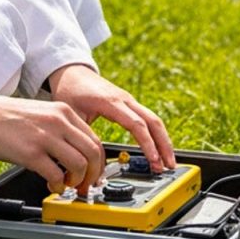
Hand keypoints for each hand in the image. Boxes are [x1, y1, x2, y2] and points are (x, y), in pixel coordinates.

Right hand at [0, 95, 104, 193]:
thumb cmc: (9, 117)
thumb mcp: (43, 113)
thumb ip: (62, 128)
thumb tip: (78, 154)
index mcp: (64, 111)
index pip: (94, 139)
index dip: (98, 162)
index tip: (94, 174)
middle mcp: (59, 121)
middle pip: (93, 152)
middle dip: (93, 174)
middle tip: (85, 185)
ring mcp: (46, 136)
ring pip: (79, 164)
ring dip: (77, 181)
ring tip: (66, 185)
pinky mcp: (31, 152)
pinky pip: (56, 174)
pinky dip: (58, 186)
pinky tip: (51, 185)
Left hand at [48, 64, 175, 172]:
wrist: (72, 72)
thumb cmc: (70, 92)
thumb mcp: (72, 116)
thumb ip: (83, 138)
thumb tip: (89, 164)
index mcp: (110, 102)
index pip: (136, 124)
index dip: (147, 144)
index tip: (153, 161)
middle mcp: (124, 99)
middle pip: (153, 121)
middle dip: (163, 145)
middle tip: (169, 166)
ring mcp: (129, 100)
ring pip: (154, 119)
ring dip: (163, 141)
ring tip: (167, 162)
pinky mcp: (129, 103)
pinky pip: (148, 118)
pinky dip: (156, 134)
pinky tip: (158, 149)